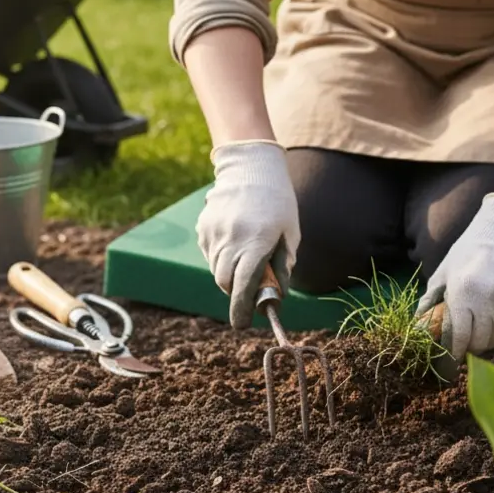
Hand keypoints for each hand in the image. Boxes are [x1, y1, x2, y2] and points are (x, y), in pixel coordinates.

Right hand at [197, 140, 299, 328]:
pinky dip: (221, 256)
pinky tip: (235, 238)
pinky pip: (210, 253)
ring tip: (245, 253)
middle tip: (251, 288)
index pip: (244, 287)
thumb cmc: (278, 203)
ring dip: (230, 273)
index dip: (242, 309)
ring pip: (217, 269)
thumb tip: (275, 296)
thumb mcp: (290, 235)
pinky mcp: (203, 228)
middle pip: (226, 283)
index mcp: (257, 243)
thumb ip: (283, 267)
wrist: (251, 168)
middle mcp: (232, 240)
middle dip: (237, 292)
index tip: (242, 324)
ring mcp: (214, 233)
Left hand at [414, 193, 493, 362]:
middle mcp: (489, 301)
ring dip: (488, 338)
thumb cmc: (468, 253)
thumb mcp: (443, 274)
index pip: (459, 337)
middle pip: (480, 343)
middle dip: (471, 345)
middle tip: (467, 338)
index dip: (453, 351)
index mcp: (464, 293)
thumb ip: (431, 301)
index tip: (449, 356)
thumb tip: (418, 328)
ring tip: (483, 323)